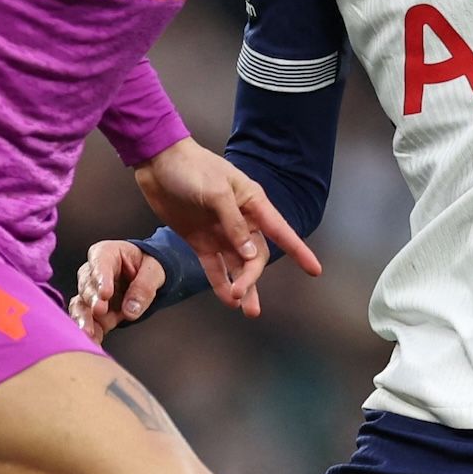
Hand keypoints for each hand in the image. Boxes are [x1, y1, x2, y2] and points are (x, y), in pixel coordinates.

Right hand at [69, 239, 167, 340]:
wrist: (148, 276)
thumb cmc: (148, 265)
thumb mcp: (154, 270)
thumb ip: (144, 286)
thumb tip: (131, 309)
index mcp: (106, 253)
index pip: (100, 262)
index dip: (101, 278)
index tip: (105, 293)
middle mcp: (93, 273)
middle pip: (87, 285)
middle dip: (92, 300)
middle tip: (99, 311)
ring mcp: (92, 294)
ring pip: (81, 305)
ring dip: (84, 318)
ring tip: (88, 332)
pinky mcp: (95, 312)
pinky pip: (89, 322)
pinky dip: (91, 332)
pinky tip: (93, 342)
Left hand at [130, 139, 318, 316]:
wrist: (158, 163)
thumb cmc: (191, 168)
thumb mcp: (216, 192)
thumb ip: (234, 224)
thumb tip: (250, 255)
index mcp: (252, 202)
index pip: (281, 231)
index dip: (299, 251)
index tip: (315, 270)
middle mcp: (240, 220)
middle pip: (255, 256)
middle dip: (252, 277)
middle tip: (242, 295)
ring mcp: (220, 232)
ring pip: (237, 266)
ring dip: (242, 287)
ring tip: (246, 310)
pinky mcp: (200, 241)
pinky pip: (214, 267)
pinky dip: (220, 283)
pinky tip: (227, 299)